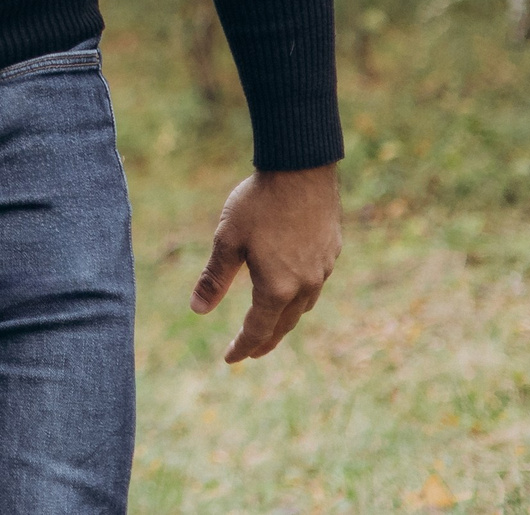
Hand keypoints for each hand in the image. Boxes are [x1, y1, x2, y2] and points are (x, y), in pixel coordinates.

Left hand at [190, 164, 340, 361]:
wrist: (301, 170)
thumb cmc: (258, 203)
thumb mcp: (227, 240)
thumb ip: (214, 278)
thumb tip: (197, 310)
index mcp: (278, 288)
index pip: (258, 330)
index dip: (242, 346)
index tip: (230, 359)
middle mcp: (306, 286)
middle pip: (284, 325)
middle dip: (264, 340)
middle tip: (250, 351)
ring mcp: (323, 270)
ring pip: (303, 307)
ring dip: (284, 320)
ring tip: (271, 325)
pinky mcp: (332, 252)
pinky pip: (315, 285)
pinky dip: (299, 296)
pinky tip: (292, 288)